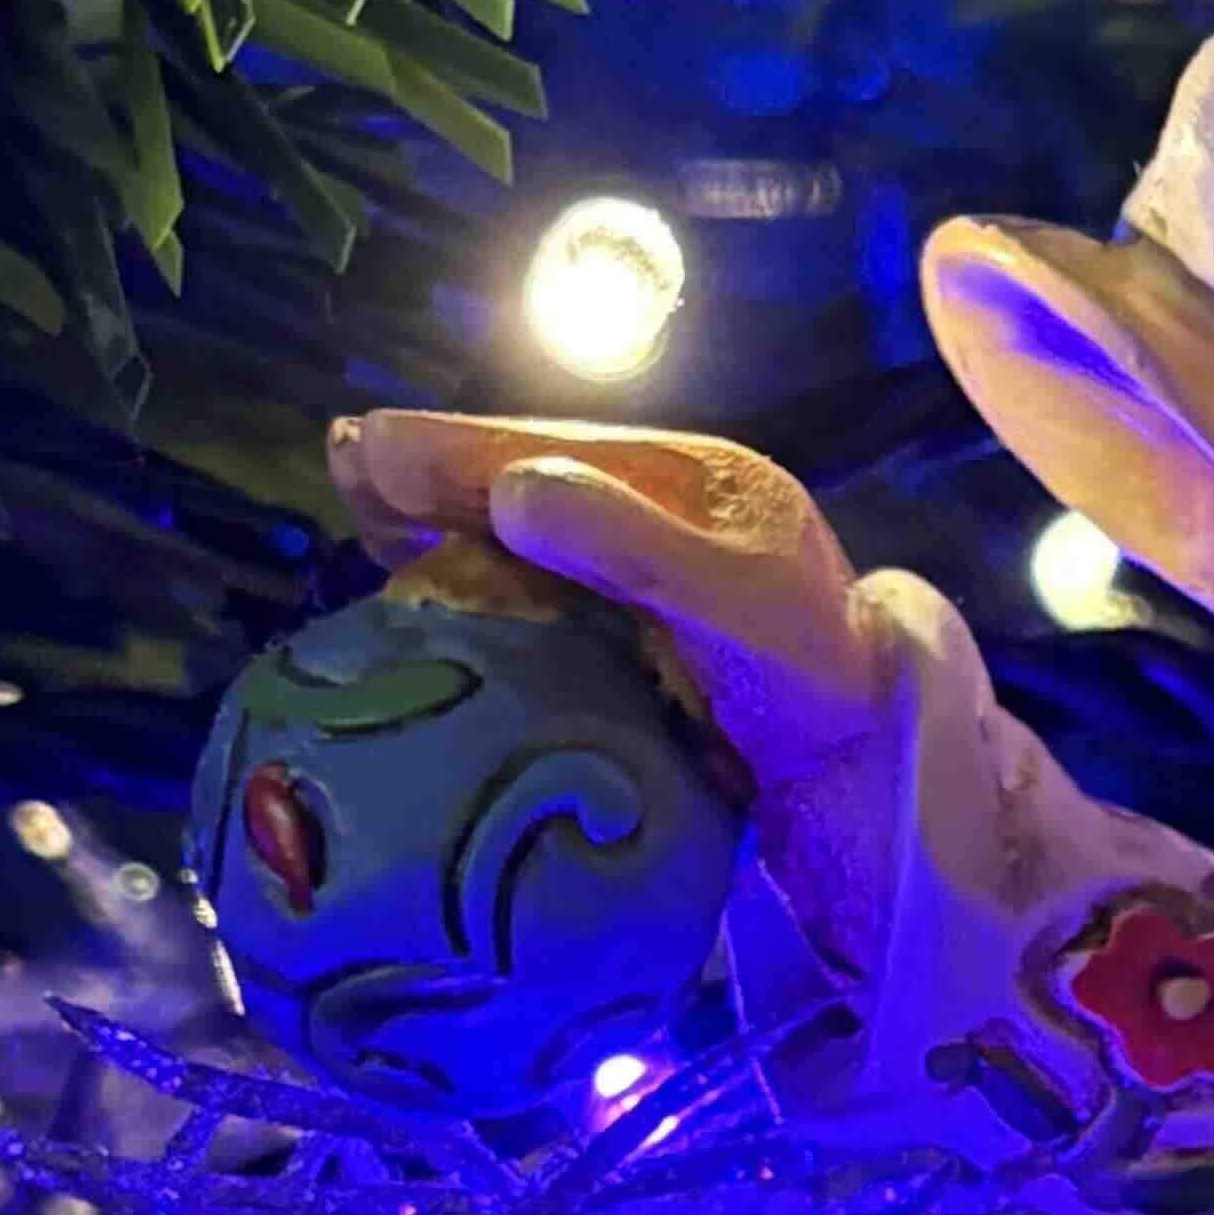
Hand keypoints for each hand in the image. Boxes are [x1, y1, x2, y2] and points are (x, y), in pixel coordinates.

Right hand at [329, 415, 893, 793]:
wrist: (871, 769)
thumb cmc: (816, 687)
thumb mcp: (737, 611)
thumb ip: (634, 548)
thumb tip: (517, 490)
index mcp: (702, 480)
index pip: (559, 451)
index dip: (458, 448)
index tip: (369, 445)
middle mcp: (675, 509)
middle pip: (534, 475)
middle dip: (437, 470)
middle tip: (342, 462)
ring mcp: (657, 568)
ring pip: (531, 525)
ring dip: (447, 516)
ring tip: (363, 508)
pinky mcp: (645, 627)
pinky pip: (546, 582)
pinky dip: (481, 570)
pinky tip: (426, 578)